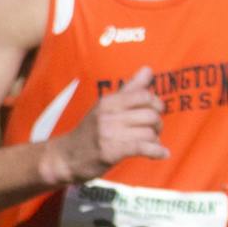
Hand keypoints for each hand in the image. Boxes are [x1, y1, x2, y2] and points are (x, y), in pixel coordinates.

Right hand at [54, 67, 167, 182]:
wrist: (64, 157)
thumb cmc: (91, 130)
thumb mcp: (107, 106)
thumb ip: (130, 88)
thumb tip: (148, 69)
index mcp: (108, 102)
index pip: (144, 96)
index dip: (156, 104)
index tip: (154, 113)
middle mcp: (107, 115)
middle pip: (150, 115)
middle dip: (158, 124)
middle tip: (152, 131)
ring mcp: (108, 133)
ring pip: (149, 133)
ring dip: (155, 140)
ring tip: (150, 144)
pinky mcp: (110, 152)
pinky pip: (143, 147)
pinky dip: (157, 152)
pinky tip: (162, 154)